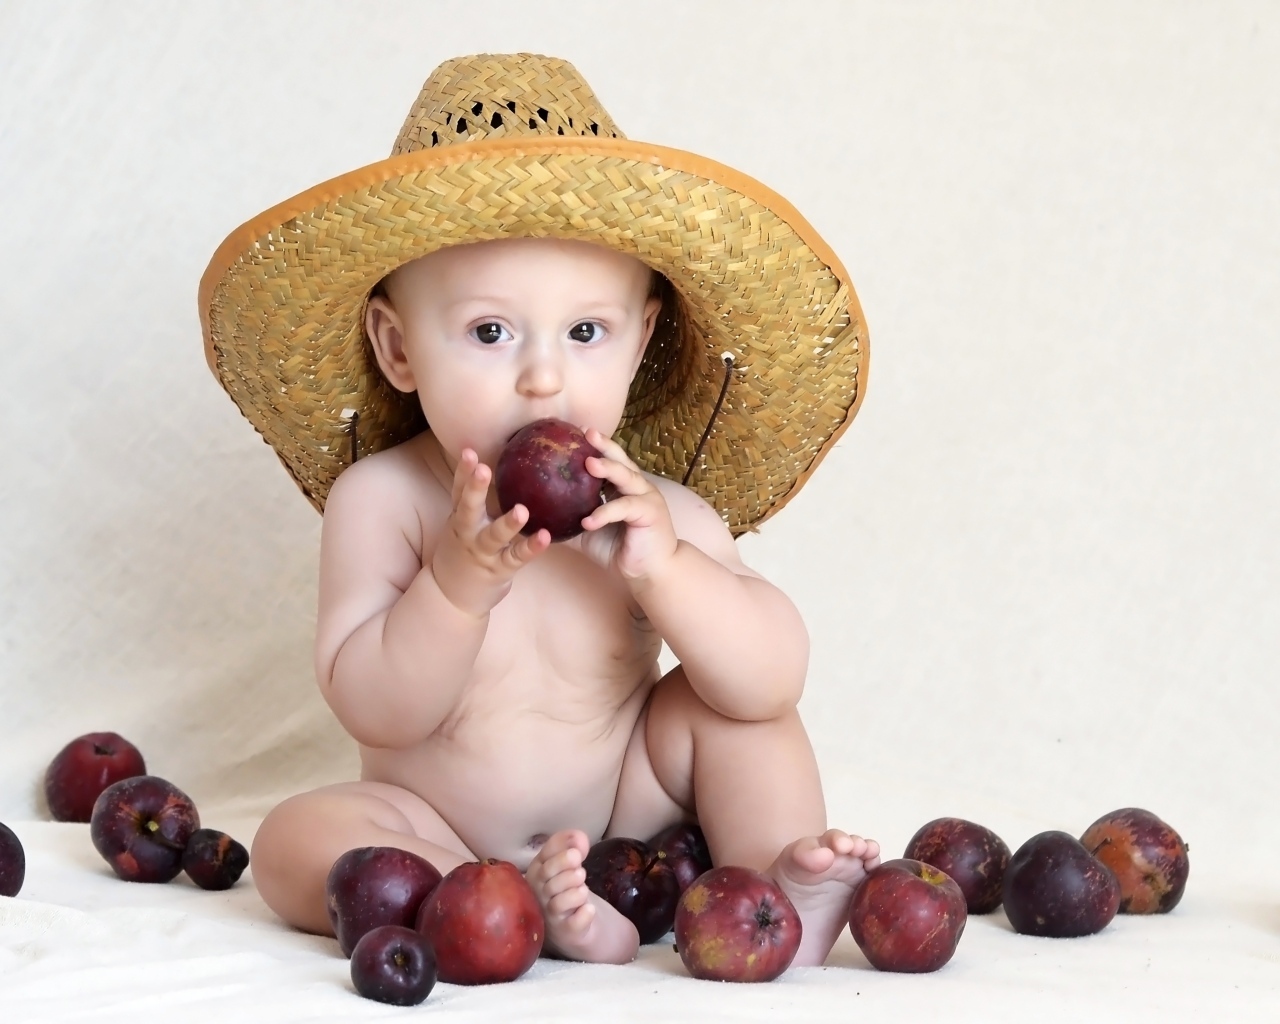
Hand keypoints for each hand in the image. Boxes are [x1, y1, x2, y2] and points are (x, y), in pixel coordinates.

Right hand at [430, 448, 550, 615]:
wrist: (451, 597)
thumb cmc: (464, 552)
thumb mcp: (463, 525)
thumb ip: (476, 501)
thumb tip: (496, 466)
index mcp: (459, 519)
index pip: (459, 491)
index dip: (463, 472)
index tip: (468, 451)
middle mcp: (467, 534)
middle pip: (468, 509)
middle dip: (475, 489)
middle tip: (483, 469)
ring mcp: (482, 553)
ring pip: (493, 536)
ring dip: (507, 523)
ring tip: (522, 510)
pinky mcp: (498, 570)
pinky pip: (516, 558)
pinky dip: (530, 548)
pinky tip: (546, 537)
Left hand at [574, 428, 678, 584]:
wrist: (649, 572)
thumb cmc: (620, 550)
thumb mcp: (588, 533)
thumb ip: (569, 521)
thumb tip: (537, 518)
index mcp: (623, 487)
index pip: (610, 461)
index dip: (596, 447)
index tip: (577, 432)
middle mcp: (637, 487)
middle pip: (621, 460)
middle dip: (604, 446)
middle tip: (586, 433)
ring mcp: (647, 498)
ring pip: (627, 477)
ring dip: (608, 469)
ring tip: (588, 463)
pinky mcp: (651, 513)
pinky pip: (625, 508)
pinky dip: (606, 512)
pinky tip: (588, 520)